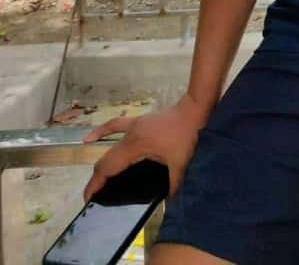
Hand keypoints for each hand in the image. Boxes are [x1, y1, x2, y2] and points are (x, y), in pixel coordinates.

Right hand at [82, 93, 206, 200]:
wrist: (194, 110)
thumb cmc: (188, 136)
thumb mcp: (181, 165)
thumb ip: (173, 186)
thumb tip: (168, 205)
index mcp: (136, 146)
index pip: (109, 167)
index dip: (96, 183)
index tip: (88, 199)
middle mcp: (129, 136)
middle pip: (106, 160)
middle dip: (97, 179)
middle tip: (94, 198)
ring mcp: (132, 127)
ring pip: (110, 148)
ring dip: (103, 164)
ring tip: (97, 182)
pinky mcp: (138, 122)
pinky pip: (115, 125)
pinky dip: (101, 131)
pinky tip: (89, 138)